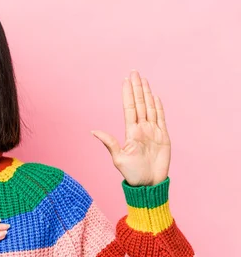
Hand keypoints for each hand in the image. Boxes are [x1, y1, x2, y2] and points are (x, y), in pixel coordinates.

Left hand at [91, 70, 170, 185]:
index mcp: (130, 132)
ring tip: (144, 79)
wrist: (148, 184)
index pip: (129, 107)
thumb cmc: (132, 174)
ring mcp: (153, 132)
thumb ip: (109, 142)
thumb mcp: (118, 158)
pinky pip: (162, 119)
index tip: (125, 80)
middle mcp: (141, 129)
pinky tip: (156, 97)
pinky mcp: (164, 137)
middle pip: (140, 103)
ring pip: (150, 107)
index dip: (128, 94)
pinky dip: (159, 107)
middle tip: (135, 72)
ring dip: (148, 93)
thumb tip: (93, 131)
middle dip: (137, 87)